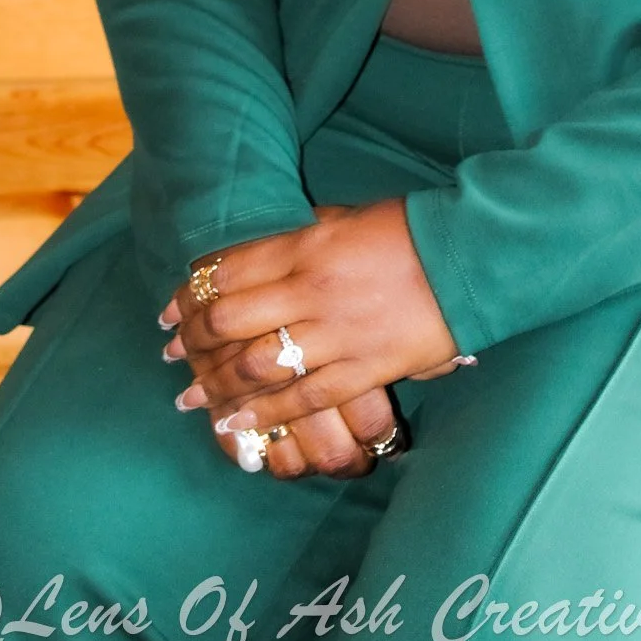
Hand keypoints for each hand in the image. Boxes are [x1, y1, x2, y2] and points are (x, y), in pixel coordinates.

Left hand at [158, 198, 469, 443]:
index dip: (190, 295)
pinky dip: (262, 413)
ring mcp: (337, 334)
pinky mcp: (363, 369)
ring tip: (189, 396)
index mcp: (307, 246)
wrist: (471, 257)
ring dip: (214, 384)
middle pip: (230, 321)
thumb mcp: (346, 218)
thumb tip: (255, 252)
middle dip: (192, 341)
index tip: (168, 312)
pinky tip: (233, 422)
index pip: (227, 273)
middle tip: (171, 354)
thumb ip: (299, 238)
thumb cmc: (408, 230)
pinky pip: (301, 398)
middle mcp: (312, 291)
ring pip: (256, 366)